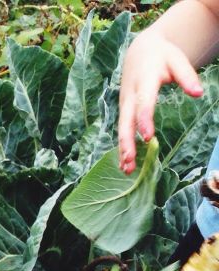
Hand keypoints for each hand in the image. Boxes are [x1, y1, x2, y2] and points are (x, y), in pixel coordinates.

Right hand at [119, 31, 202, 171]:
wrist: (140, 51)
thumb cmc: (162, 57)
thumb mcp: (177, 60)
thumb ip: (187, 76)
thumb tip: (198, 93)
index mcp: (144, 81)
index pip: (143, 103)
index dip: (144, 120)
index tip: (147, 137)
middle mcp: (130, 95)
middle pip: (126, 121)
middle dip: (127, 141)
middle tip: (130, 160)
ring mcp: (124, 104)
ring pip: (122, 129)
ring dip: (123, 150)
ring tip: (127, 169)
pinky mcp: (123, 111)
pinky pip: (122, 131)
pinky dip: (122, 147)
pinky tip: (125, 164)